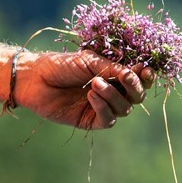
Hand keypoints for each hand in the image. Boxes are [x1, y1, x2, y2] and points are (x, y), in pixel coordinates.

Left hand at [15, 50, 155, 128]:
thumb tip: (135, 73)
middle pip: (137, 96)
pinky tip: (91, 96)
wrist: (36, 79)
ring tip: (94, 83)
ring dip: (113, 95)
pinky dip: (103, 107)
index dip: (146, 76)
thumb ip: (112, 68)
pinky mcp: (91, 121)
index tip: (145, 70)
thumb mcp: (89, 61)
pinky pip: (108, 120)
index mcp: (114, 74)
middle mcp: (113, 91)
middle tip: (125, 76)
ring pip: (124, 108)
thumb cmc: (62, 64)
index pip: (139, 78)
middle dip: (134, 87)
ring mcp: (102, 107)